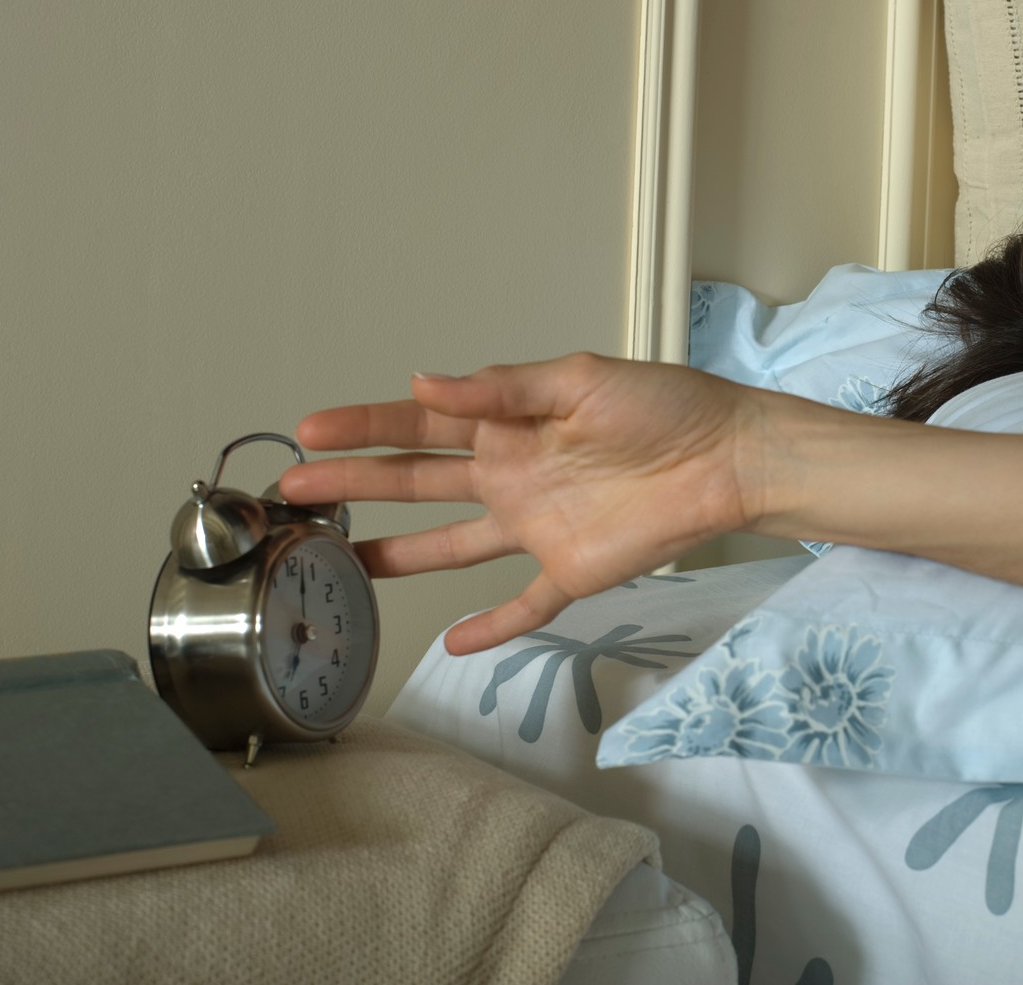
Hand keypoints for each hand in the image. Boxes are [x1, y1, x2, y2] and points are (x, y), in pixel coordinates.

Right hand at [278, 354, 763, 654]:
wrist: (730, 459)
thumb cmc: (667, 407)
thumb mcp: (582, 380)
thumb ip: (504, 389)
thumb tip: (426, 382)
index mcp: (510, 425)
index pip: (421, 426)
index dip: (364, 428)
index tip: (308, 431)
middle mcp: (512, 477)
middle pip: (417, 484)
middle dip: (354, 485)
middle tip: (292, 490)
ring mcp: (536, 529)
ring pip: (450, 546)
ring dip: (396, 555)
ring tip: (339, 564)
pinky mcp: (571, 572)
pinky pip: (521, 607)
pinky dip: (489, 627)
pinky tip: (450, 642)